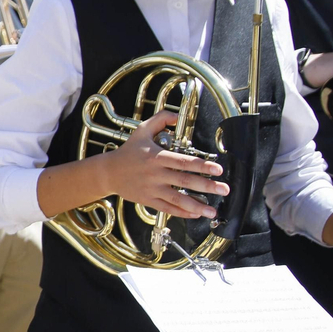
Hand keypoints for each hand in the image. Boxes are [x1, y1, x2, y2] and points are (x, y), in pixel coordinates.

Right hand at [99, 110, 227, 220]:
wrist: (109, 172)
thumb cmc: (128, 151)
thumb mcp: (142, 130)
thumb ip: (161, 120)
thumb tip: (177, 117)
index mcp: (157, 157)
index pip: (183, 162)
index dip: (202, 166)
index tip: (217, 169)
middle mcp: (156, 174)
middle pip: (185, 181)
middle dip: (207, 186)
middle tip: (224, 189)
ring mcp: (152, 189)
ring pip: (177, 199)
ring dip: (197, 206)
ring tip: (213, 210)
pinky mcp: (148, 200)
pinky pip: (167, 208)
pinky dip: (182, 213)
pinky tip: (195, 214)